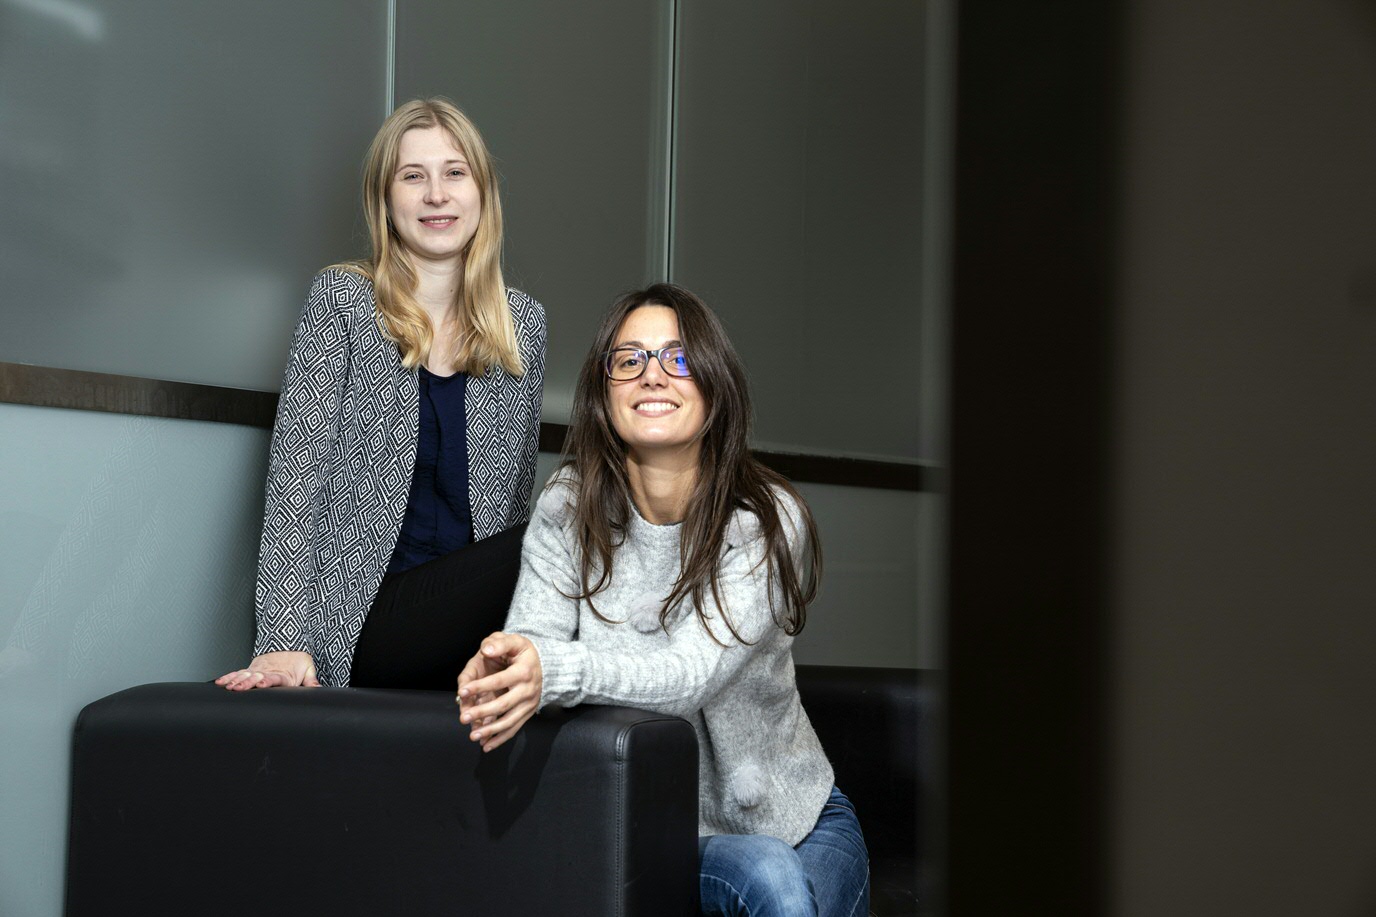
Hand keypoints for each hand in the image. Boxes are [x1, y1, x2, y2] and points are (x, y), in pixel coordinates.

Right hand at [215, 651, 319, 690]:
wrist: (289, 642)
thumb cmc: (298, 658)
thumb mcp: (309, 667)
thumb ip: (312, 680)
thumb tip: (318, 689)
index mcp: (283, 674)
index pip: (274, 678)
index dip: (267, 680)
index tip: (262, 682)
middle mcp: (268, 672)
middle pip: (256, 678)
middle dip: (246, 683)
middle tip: (237, 688)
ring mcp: (258, 671)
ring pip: (245, 675)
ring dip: (235, 680)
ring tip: (227, 686)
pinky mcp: (251, 670)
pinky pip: (238, 673)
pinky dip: (229, 677)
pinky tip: (221, 682)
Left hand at [456, 632, 541, 751]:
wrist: (547, 665)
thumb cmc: (524, 653)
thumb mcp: (514, 641)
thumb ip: (499, 643)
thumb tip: (486, 650)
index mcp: (523, 671)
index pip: (498, 681)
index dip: (480, 686)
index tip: (463, 691)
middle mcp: (528, 690)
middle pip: (503, 705)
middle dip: (482, 712)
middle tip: (464, 718)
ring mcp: (529, 704)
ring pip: (508, 721)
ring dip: (490, 731)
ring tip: (473, 736)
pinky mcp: (528, 713)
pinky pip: (514, 728)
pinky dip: (500, 739)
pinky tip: (487, 746)